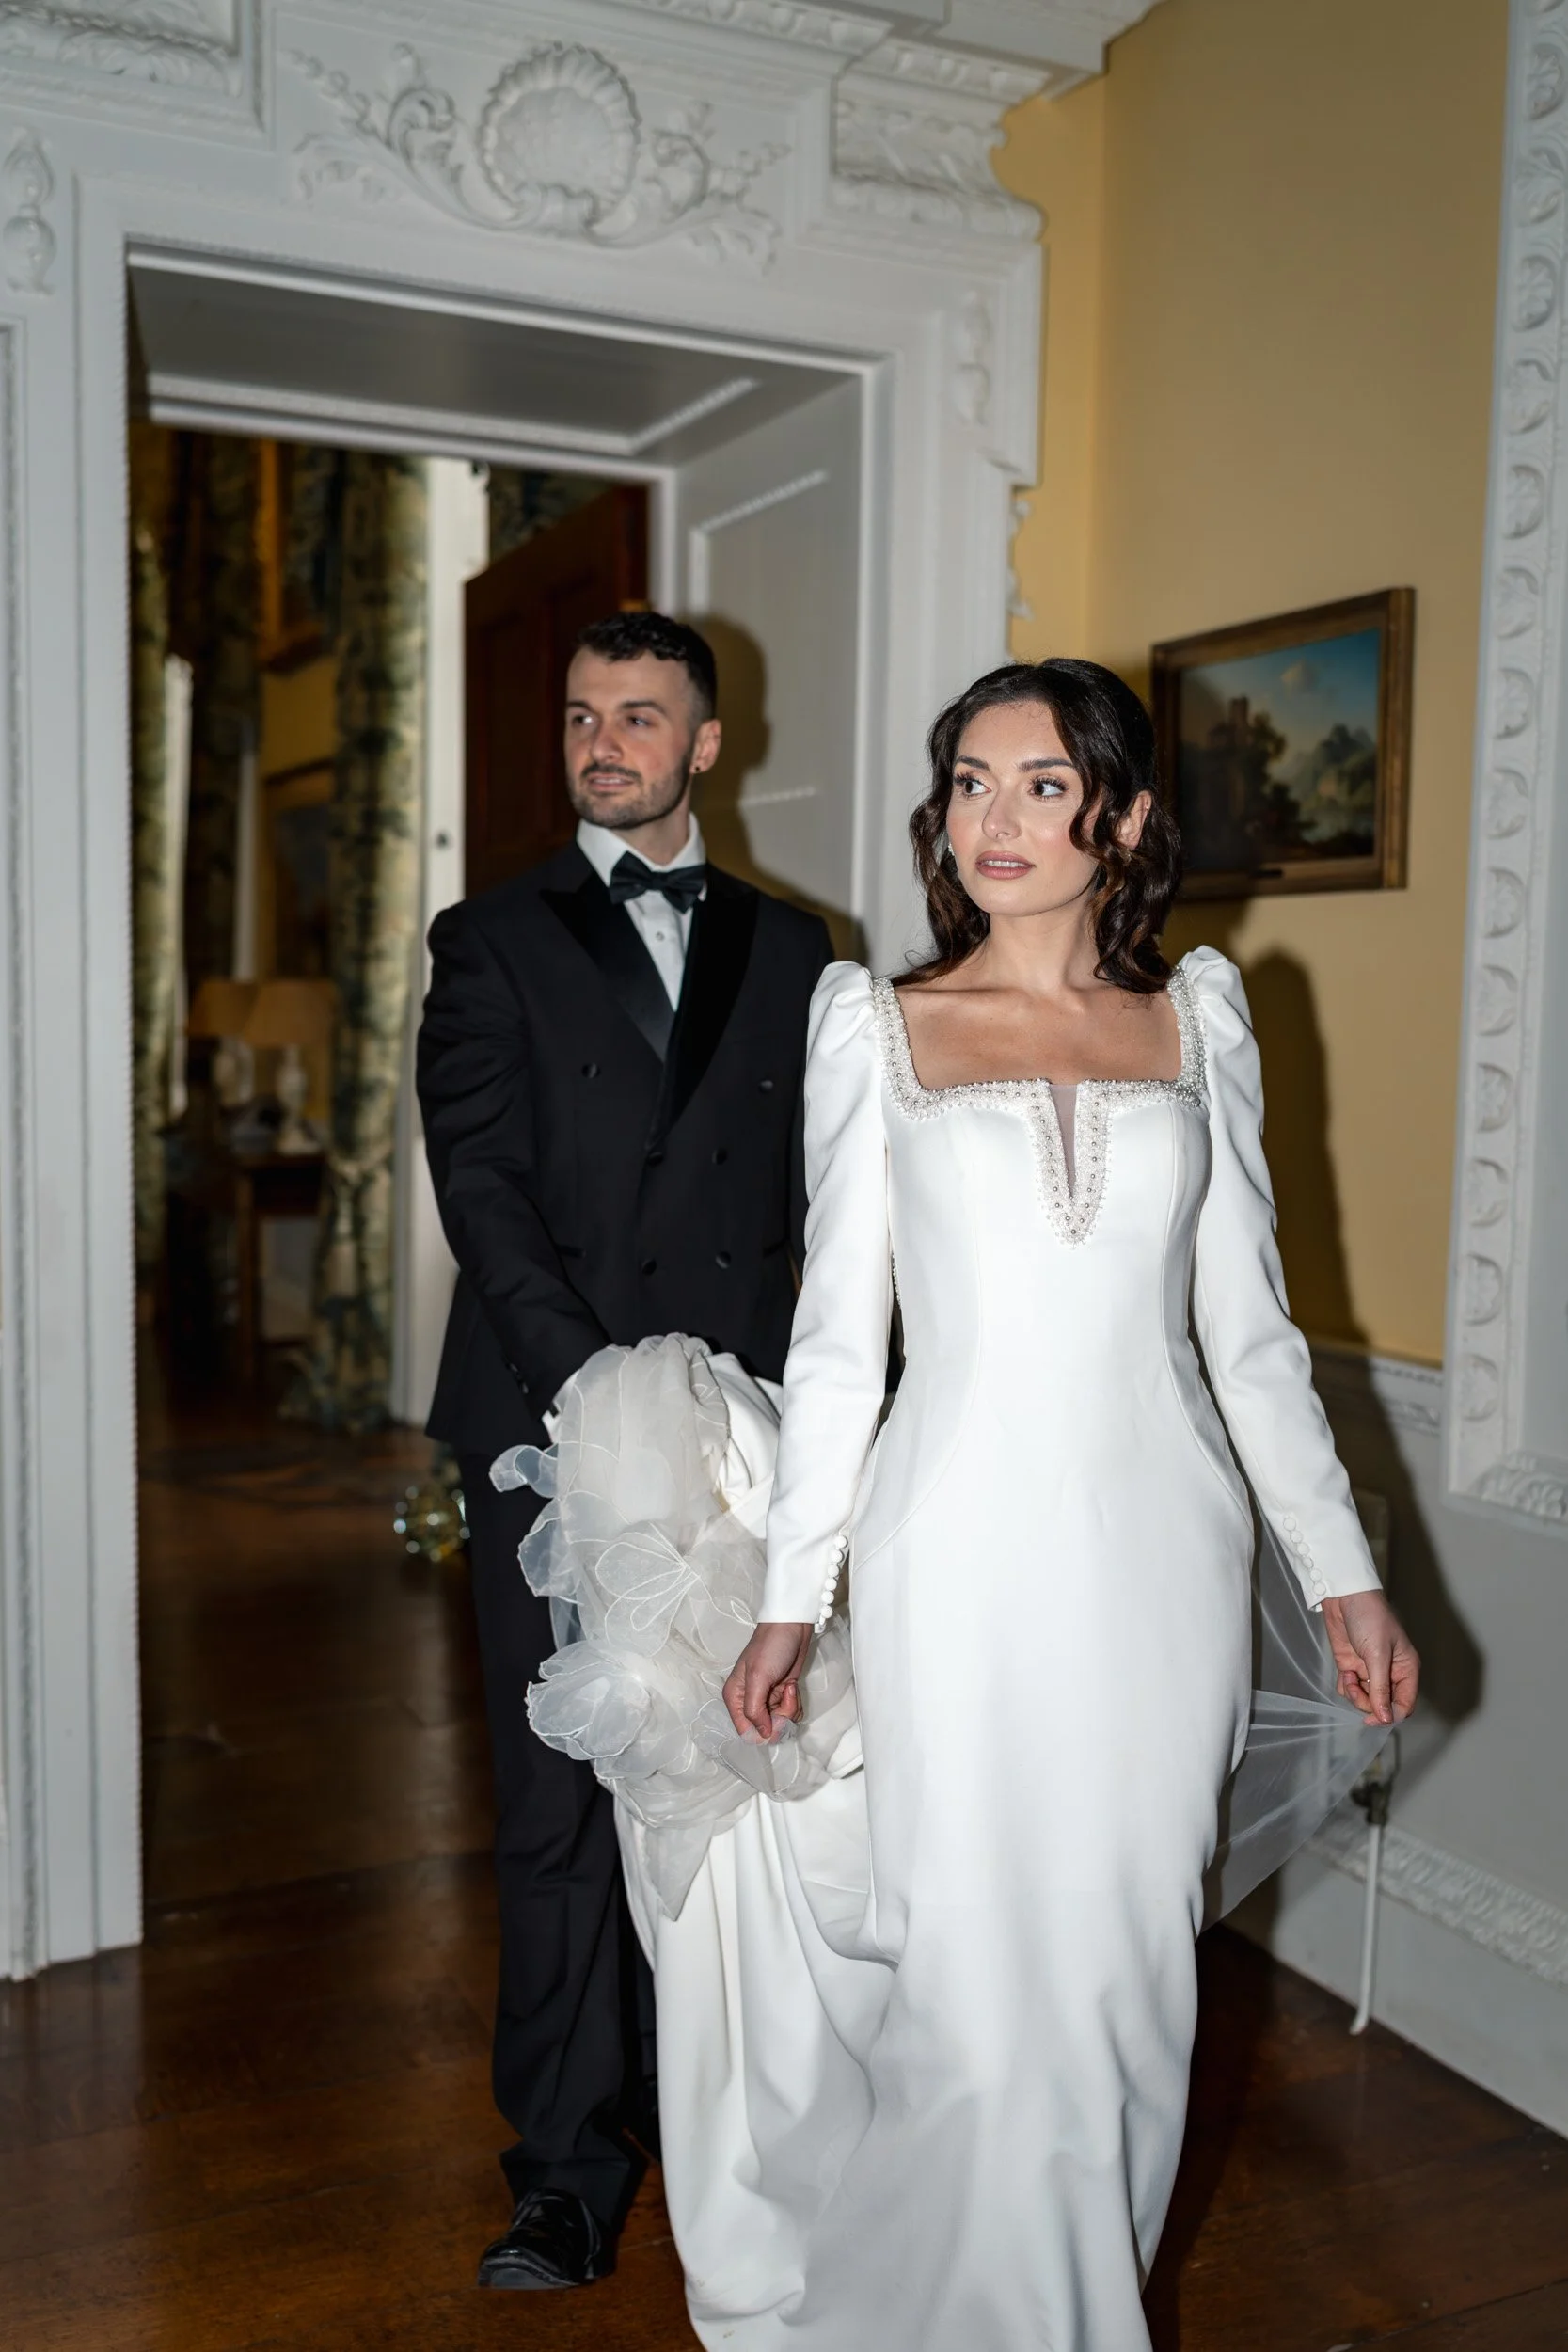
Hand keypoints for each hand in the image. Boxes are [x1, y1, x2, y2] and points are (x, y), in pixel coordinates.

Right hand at [723, 1621, 812, 1744]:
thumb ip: (755, 1709)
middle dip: (780, 1718)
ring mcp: (766, 1699)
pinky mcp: (781, 1695)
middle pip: (765, 1730)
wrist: (792, 1627)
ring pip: (779, 1723)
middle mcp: (748, 1701)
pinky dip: (794, 1704)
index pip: (745, 1731)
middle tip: (785, 1697)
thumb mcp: (758, 1677)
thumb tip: (763, 1734)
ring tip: (789, 1687)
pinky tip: (792, 1687)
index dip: (763, 1731)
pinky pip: (789, 1714)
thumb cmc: (771, 1647)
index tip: (777, 1719)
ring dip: (789, 1709)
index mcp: (735, 1698)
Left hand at [1320, 1591, 1419, 1727]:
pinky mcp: (1352, 1666)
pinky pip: (1350, 1689)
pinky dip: (1345, 1686)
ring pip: (1365, 1700)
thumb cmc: (1369, 1617)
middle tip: (1356, 1686)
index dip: (1390, 1715)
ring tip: (1348, 1675)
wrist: (1344, 1597)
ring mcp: (1370, 1671)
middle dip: (1367, 1702)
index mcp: (1406, 1669)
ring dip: (1354, 1693)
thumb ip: (1381, 1688)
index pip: (1405, 1704)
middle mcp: (1390, 1673)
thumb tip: (1385, 1718)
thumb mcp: (1377, 1655)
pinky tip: (1343, 1672)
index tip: (1373, 1719)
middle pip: (1383, 1705)